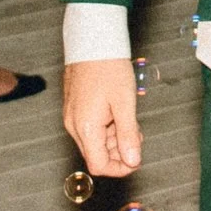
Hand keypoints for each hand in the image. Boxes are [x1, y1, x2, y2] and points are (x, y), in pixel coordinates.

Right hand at [64, 57, 143, 174]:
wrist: (93, 42)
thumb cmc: (109, 68)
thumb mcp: (125, 103)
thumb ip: (128, 135)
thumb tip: (133, 161)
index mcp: (85, 128)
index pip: (99, 166)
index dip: (119, 168)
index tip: (136, 158)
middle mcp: (74, 126)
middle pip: (97, 155)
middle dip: (120, 151)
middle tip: (137, 133)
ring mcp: (73, 118)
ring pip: (95, 142)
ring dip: (115, 139)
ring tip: (130, 121)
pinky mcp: (75, 109)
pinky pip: (92, 129)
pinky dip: (107, 128)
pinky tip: (119, 114)